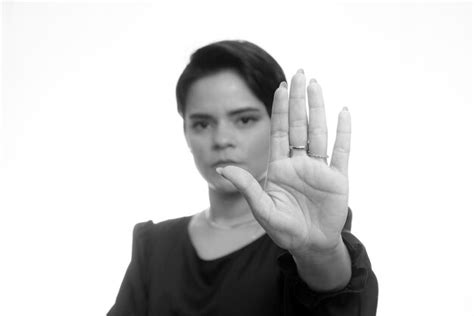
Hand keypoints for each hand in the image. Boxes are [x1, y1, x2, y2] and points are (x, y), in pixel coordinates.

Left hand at [218, 70, 350, 256]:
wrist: (310, 245)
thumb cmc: (285, 230)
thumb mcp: (262, 209)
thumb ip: (247, 187)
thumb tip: (222, 168)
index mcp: (280, 167)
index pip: (279, 131)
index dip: (279, 109)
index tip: (280, 87)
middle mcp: (299, 163)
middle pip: (298, 125)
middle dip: (297, 100)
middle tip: (299, 73)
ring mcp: (319, 169)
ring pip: (319, 132)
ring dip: (317, 108)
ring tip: (316, 84)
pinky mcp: (337, 178)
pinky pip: (341, 151)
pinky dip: (343, 132)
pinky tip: (343, 112)